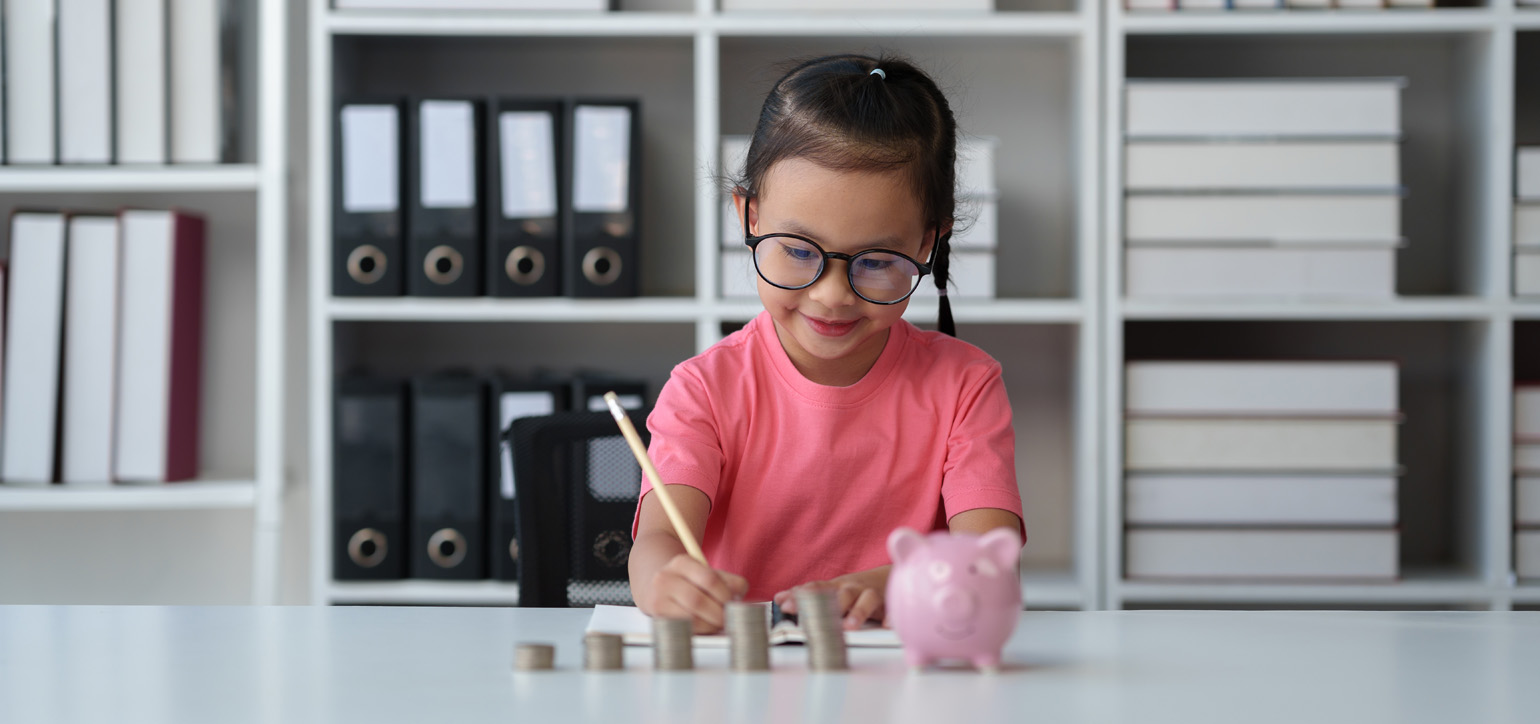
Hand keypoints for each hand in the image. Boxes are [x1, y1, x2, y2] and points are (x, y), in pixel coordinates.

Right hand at [643, 554, 748, 633]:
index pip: (709, 579)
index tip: (733, 602)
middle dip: (719, 613)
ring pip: (691, 617)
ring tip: (718, 623)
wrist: (656, 586)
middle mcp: (665, 578)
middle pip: (698, 600)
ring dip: (711, 624)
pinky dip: (701, 629)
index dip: (726, 594)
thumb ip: (729, 581)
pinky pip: (684, 627)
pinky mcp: (657, 616)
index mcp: (681, 562)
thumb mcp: (707, 573)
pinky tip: (706, 625)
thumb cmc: (689, 581)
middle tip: (728, 618)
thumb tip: (740, 595)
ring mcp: (657, 598)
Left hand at [773, 566, 890, 630]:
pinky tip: (886, 626)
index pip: (816, 590)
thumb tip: (779, 599)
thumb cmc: (854, 588)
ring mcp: (873, 595)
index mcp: (837, 587)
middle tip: (816, 618)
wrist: (887, 578)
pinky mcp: (891, 603)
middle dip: (829, 604)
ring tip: (850, 626)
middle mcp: (854, 589)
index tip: (784, 605)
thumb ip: (808, 595)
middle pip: (842, 593)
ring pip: (867, 600)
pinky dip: (891, 617)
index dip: (800, 597)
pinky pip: (893, 610)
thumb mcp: (831, 590)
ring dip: (858, 612)